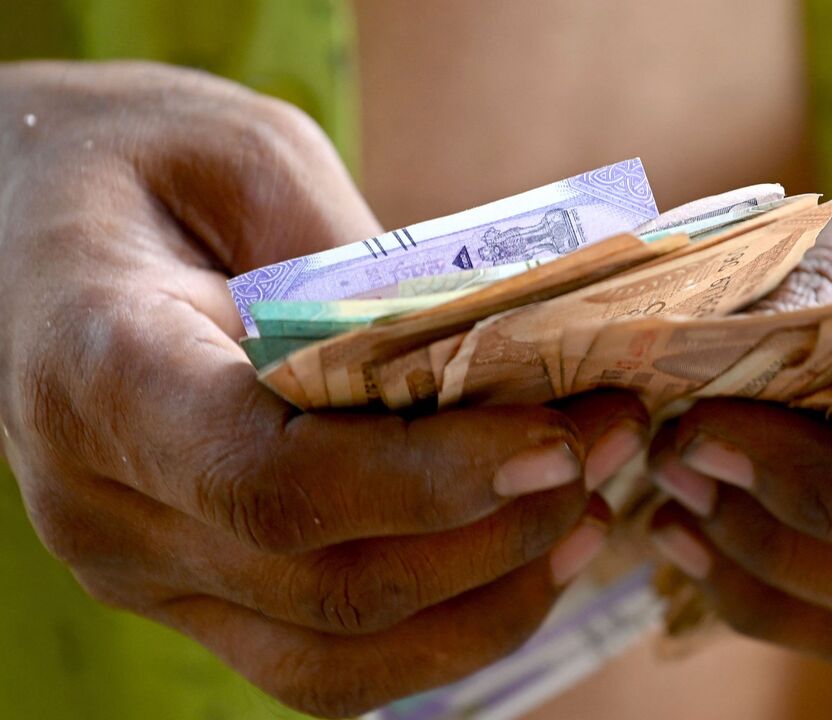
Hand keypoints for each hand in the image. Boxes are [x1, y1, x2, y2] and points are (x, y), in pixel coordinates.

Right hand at [0, 61, 648, 716]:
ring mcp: (143, 569)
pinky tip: (524, 560)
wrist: (23, 226)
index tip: (555, 440)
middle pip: (332, 586)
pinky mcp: (189, 593)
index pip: (274, 483)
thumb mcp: (244, 156)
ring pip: (338, 659)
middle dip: (504, 528)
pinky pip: (326, 662)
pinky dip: (441, 629)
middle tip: (610, 438)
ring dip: (491, 602)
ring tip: (589, 511)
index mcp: (101, 377)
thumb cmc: (134, 164)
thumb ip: (351, 267)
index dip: (430, 484)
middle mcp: (106, 506)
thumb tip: (496, 366)